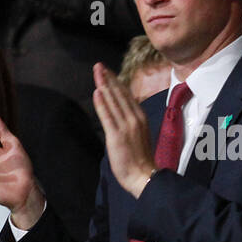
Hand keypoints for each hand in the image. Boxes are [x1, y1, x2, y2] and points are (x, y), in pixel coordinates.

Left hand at [92, 64, 156, 198]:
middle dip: (108, 78)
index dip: (116, 82)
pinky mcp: (117, 136)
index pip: (126, 95)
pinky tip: (98, 92)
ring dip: (104, 85)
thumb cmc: (140, 159)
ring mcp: (126, 127)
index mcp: (140, 118)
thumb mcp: (139, 134)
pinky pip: (108, 117)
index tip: (107, 71)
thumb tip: (122, 112)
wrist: (144, 176)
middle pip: (120, 94)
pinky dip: (102, 104)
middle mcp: (134, 119)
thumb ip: (131, 121)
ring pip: (114, 101)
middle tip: (98, 65)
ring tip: (97, 72)